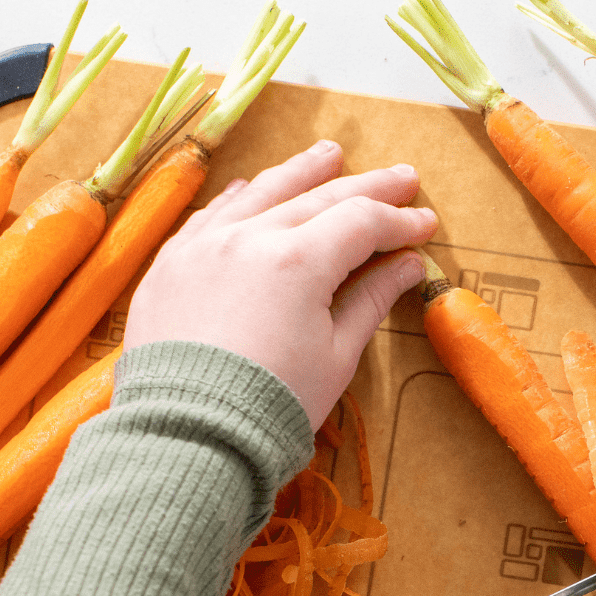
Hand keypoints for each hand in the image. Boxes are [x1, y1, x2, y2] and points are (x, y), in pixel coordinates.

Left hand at [124, 139, 438, 427]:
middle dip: (366, 188)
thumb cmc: (270, 408)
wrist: (189, 439)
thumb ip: (370, 301)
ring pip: (260, 193)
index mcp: (298, 262)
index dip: (398, 222)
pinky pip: (211, 216)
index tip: (425, 224)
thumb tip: (406, 266)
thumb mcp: (335, 358)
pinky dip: (240, 199)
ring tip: (330, 156)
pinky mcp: (170, 266)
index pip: (361, 223)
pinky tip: (253, 189)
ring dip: (301, 173)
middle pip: (318, 197)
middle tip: (402, 176)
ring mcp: (203, 247)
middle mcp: (249, 238)